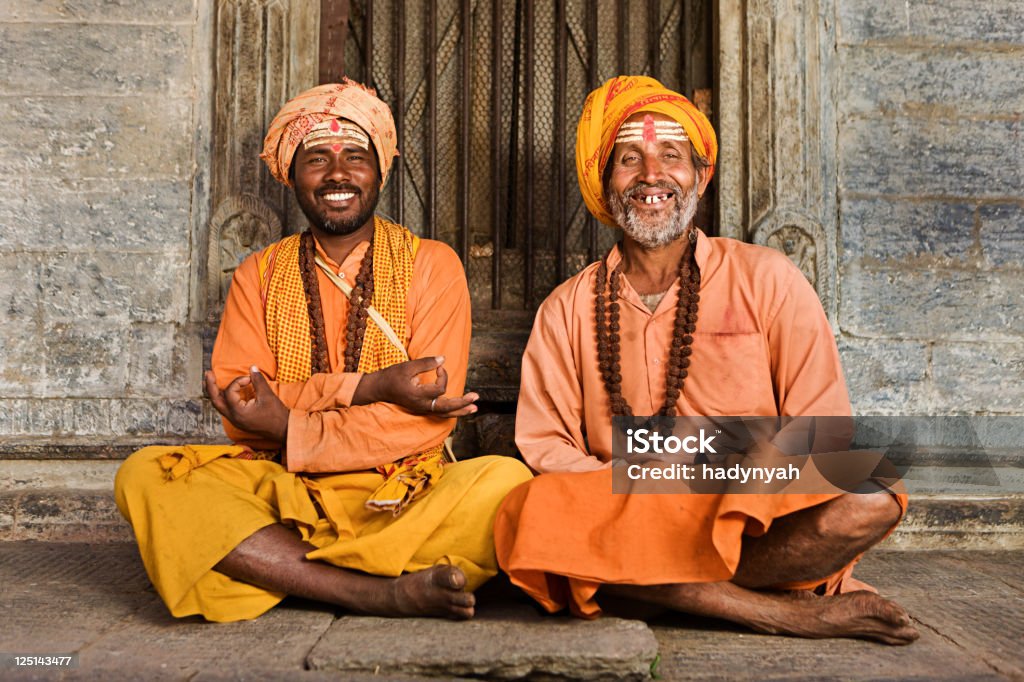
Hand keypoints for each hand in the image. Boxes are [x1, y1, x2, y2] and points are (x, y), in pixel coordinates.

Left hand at [204, 366, 290, 442]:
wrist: (283, 430)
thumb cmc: (276, 415)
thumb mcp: (267, 396)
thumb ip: (258, 381)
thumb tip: (252, 368)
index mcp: (238, 412)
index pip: (229, 392)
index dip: (238, 381)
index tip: (249, 379)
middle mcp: (233, 417)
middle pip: (215, 400)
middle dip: (211, 386)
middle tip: (208, 373)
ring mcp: (235, 420)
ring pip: (219, 405)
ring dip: (215, 393)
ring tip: (211, 381)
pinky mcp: (239, 420)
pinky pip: (226, 408)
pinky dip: (223, 399)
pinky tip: (224, 392)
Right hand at [354, 356, 478, 417]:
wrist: (379, 389)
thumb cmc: (392, 376)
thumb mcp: (407, 366)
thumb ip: (426, 363)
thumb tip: (443, 359)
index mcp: (417, 395)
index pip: (439, 390)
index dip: (444, 376)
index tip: (440, 366)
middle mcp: (421, 405)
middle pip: (446, 408)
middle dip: (462, 403)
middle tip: (476, 398)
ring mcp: (422, 409)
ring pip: (444, 413)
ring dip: (460, 411)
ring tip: (474, 408)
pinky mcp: (422, 408)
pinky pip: (440, 413)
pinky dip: (451, 412)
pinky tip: (461, 410)